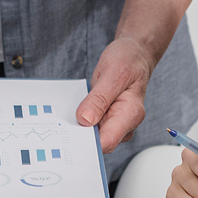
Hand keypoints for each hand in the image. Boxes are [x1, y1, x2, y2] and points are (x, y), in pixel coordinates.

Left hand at [76, 36, 155, 152]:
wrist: (134, 54)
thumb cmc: (128, 60)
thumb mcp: (112, 73)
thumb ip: (99, 98)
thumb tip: (85, 120)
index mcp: (131, 114)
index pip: (108, 141)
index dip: (88, 143)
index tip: (70, 136)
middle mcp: (126, 123)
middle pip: (99, 142)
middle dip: (81, 135)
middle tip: (63, 123)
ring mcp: (117, 122)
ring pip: (93, 135)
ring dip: (80, 127)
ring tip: (70, 112)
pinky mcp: (108, 118)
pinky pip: (91, 125)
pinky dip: (81, 119)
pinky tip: (75, 109)